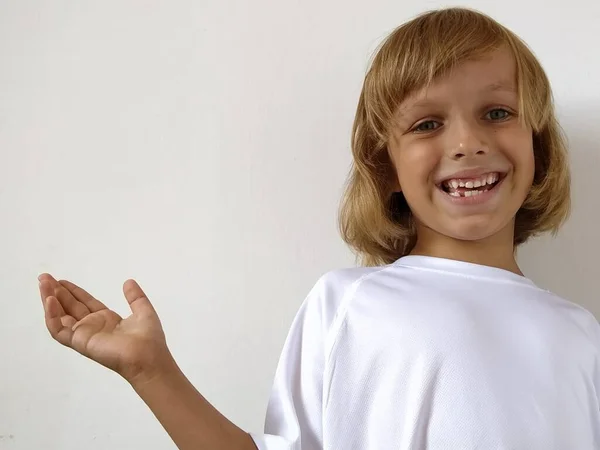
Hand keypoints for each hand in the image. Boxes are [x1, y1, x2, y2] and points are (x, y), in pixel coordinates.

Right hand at [39, 274, 172, 383]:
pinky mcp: (79, 342)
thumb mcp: (143, 310)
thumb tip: (128, 281)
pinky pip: (59, 330)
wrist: (148, 357)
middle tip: (44, 277)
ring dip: (49, 300)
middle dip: (56, 292)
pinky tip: (50, 300)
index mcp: (106, 320)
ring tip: (43, 284)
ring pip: (60, 317)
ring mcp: (84, 335)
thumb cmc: (148, 338)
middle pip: (69, 307)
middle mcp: (92, 327)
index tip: (61, 280)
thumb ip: (135, 296)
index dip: (73, 291)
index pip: (84, 302)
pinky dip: (52, 316)